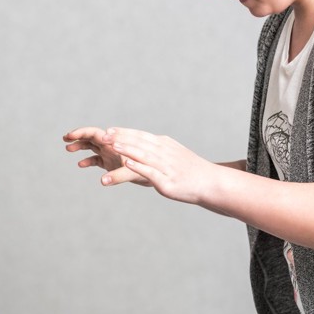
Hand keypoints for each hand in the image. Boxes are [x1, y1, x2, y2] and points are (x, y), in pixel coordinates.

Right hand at [64, 126, 149, 185]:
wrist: (161, 175)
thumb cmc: (150, 172)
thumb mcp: (133, 173)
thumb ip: (118, 176)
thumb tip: (102, 181)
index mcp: (116, 143)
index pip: (95, 133)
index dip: (81, 133)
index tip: (69, 136)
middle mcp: (113, 146)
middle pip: (92, 137)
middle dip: (78, 137)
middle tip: (64, 139)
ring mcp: (113, 154)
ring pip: (93, 147)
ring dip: (81, 147)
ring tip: (68, 149)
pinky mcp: (113, 163)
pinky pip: (98, 160)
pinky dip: (89, 161)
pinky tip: (81, 164)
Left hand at [102, 127, 217, 203]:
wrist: (211, 182)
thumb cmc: (190, 170)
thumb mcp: (173, 154)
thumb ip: (158, 149)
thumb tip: (143, 146)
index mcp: (164, 145)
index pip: (141, 136)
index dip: (124, 133)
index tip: (109, 130)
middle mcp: (164, 152)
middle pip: (139, 143)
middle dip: (120, 139)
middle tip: (103, 136)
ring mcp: (166, 166)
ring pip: (143, 155)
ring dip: (127, 150)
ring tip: (112, 146)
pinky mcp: (168, 180)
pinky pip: (151, 172)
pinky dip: (139, 166)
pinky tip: (128, 164)